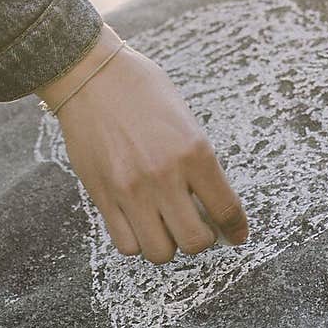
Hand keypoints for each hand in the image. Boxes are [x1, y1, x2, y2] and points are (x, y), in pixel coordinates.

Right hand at [36, 25, 247, 262]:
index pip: (225, 209)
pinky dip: (137, 240)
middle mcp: (165, 175)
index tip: (236, 235)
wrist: (92, 75)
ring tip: (165, 224)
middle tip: (197, 226)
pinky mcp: (103, 196)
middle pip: (195, 242)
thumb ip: (198, 162)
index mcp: (194, 150)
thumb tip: (210, 205)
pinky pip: (126, 244)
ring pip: (160, 252)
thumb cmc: (141, 89)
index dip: (236, 229)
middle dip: (201, 239)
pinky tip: (139, 222)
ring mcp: (131, 190)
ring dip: (167, 243)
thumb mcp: (184, 119)